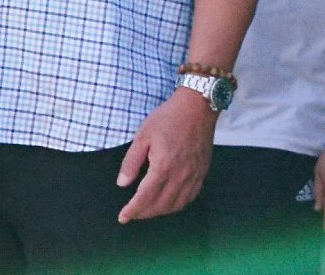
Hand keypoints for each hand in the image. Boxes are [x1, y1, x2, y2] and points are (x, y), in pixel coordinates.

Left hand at [116, 88, 215, 222]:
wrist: (197, 107)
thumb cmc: (168, 118)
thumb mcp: (143, 135)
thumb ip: (132, 161)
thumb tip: (122, 184)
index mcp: (163, 166)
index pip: (145, 198)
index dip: (132, 210)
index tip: (122, 217)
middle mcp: (180, 176)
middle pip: (160, 206)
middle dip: (144, 213)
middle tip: (132, 214)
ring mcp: (193, 176)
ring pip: (176, 205)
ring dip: (160, 212)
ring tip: (147, 210)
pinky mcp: (202, 173)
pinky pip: (189, 197)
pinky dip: (177, 205)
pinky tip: (169, 202)